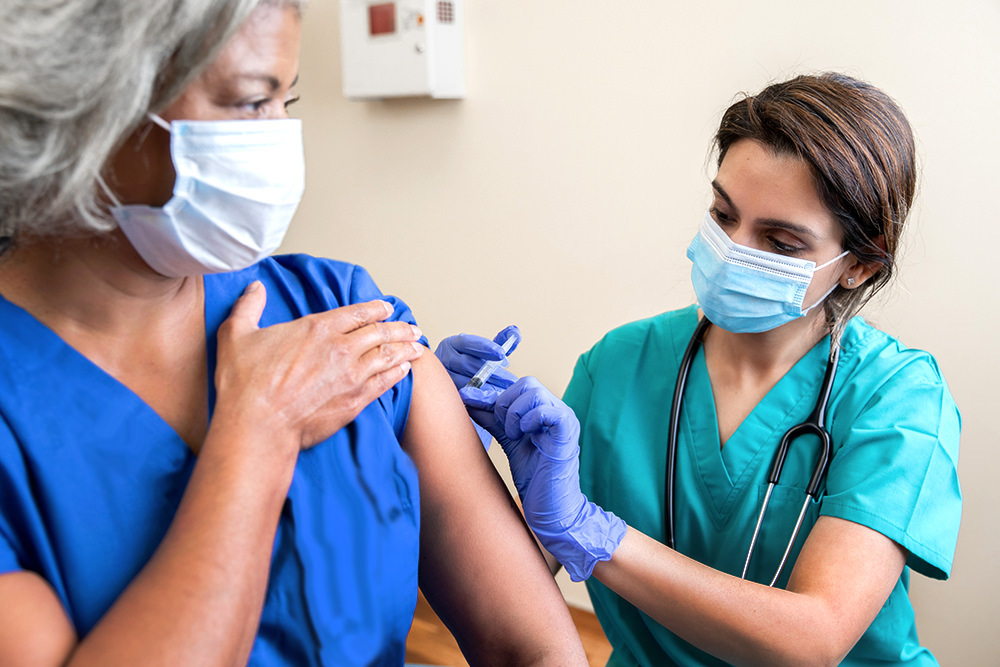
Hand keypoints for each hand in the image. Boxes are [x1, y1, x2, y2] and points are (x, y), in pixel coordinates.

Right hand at [214, 281, 424, 450]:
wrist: (258, 426)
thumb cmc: (244, 384)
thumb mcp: (237, 335)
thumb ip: (249, 307)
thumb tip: (254, 287)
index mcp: (317, 328)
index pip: (356, 313)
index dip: (375, 309)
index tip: (387, 308)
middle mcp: (340, 348)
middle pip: (380, 333)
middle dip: (399, 328)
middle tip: (413, 328)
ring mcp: (351, 375)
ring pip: (387, 356)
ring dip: (405, 349)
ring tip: (418, 346)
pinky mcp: (355, 400)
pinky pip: (384, 382)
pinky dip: (398, 373)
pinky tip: (405, 370)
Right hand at [435, 325, 519, 447]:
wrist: (450, 384)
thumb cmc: (472, 365)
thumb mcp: (485, 352)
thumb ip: (500, 342)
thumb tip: (515, 331)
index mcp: (453, 344)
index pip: (468, 342)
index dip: (486, 347)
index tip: (502, 354)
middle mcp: (443, 358)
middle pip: (467, 364)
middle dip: (492, 373)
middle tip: (511, 381)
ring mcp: (441, 377)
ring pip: (464, 382)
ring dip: (487, 388)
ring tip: (505, 393)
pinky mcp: (443, 395)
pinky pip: (461, 398)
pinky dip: (478, 399)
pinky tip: (492, 403)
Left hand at [487, 377, 626, 580]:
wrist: (551, 508)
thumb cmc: (534, 477)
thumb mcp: (508, 440)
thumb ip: (493, 419)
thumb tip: (468, 398)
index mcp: (544, 410)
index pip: (518, 386)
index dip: (492, 394)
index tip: (468, 401)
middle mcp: (557, 410)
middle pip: (526, 383)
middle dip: (504, 403)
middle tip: (503, 429)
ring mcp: (564, 419)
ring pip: (534, 392)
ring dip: (514, 413)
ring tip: (514, 436)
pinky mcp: (567, 432)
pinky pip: (547, 410)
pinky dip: (528, 420)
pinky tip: (523, 436)